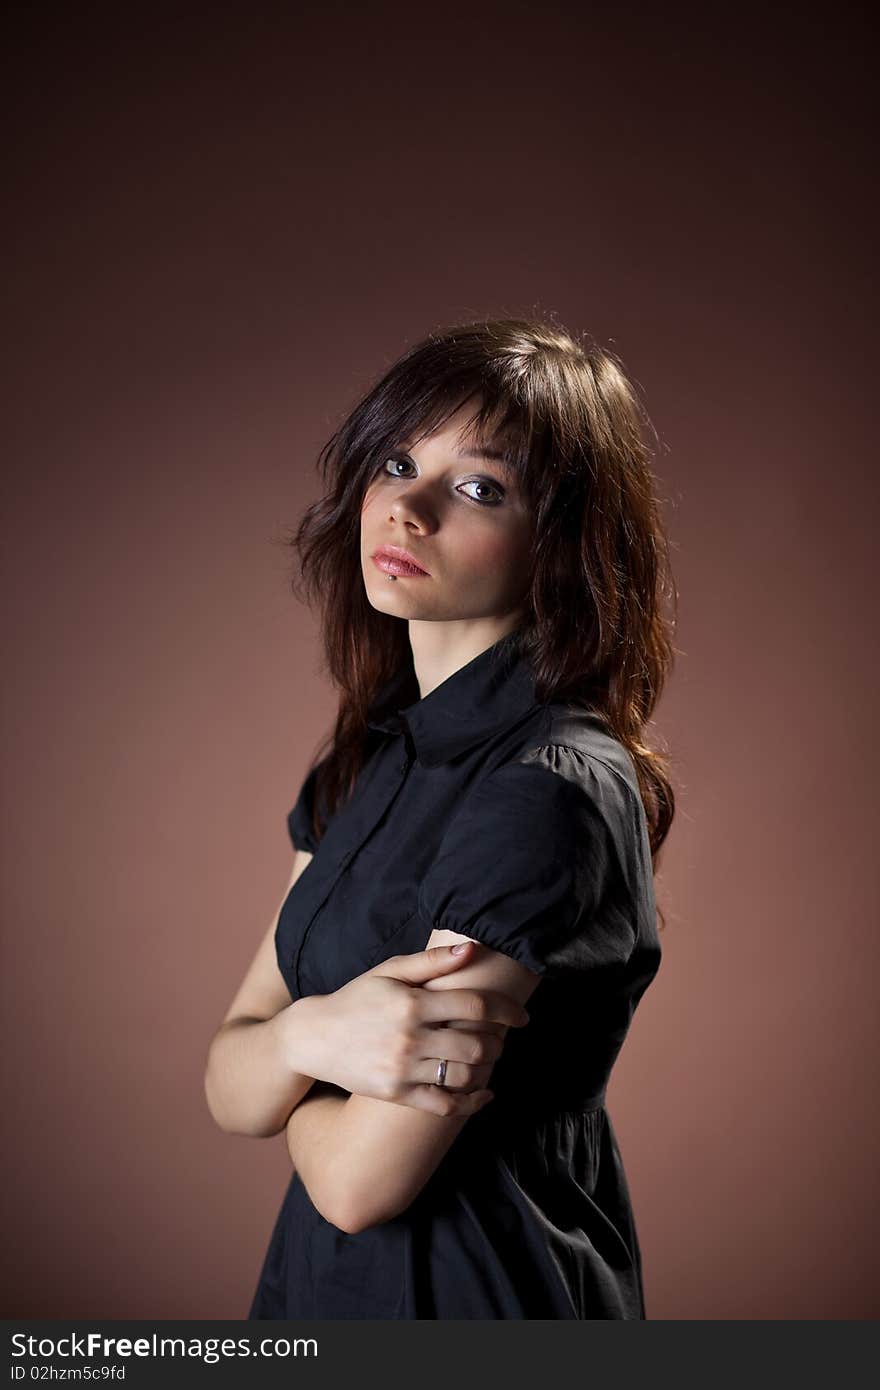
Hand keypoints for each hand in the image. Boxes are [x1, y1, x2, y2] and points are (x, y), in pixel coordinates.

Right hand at [302, 941, 528, 1115]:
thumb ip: (431, 961)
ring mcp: (402, 1069)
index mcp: (412, 1002)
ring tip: (488, 1060)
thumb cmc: (357, 998)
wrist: (314, 1036)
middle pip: (475, 1045)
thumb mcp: (389, 971)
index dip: (506, 1010)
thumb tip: (471, 948)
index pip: (474, 1005)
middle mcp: (409, 1037)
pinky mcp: (396, 1094)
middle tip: (501, 1039)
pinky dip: (471, 1102)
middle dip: (498, 1042)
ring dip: (486, 1070)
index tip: (522, 1017)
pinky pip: (444, 1105)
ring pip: (463, 1076)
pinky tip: (483, 1093)